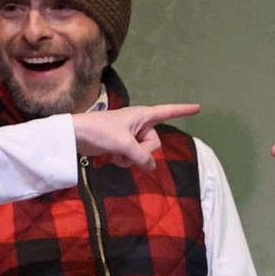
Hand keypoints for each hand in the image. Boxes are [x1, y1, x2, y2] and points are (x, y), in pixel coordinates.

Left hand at [74, 102, 201, 169]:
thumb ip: (142, 156)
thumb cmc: (101, 132)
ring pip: (144, 153)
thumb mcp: (125, 145)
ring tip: (117, 154)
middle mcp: (140, 123)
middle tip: (126, 150)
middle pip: (155, 143)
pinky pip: (134, 157)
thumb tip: (152, 167)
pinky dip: (125, 160)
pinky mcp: (122, 145)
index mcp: (143, 115)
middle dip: (144, 152)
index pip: (168, 112)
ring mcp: (131, 135)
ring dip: (132, 158)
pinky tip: (113, 158)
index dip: (183, 111)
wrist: (76, 136)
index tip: (198, 108)